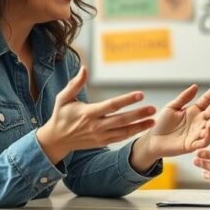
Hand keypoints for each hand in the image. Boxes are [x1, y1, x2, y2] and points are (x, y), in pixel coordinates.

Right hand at [37, 67, 155, 163]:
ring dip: (139, 126)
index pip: (111, 105)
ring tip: (153, 121)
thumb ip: (75, 84)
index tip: (140, 94)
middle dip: (138, 115)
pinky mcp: (102, 142)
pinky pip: (120, 138)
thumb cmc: (60, 115)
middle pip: (121, 120)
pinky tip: (143, 128)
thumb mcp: (63, 98)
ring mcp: (99, 136)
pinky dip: (132, 134)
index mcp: (87, 113)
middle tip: (153, 109)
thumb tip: (84, 68)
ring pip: (123, 132)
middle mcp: (95, 126)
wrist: (56, 139)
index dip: (126, 100)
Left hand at [134, 79, 209, 164]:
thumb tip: (196, 86)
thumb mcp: (172, 107)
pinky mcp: (193, 145)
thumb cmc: (162, 124)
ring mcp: (198, 133)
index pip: (209, 99)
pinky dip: (209, 135)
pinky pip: (204, 141)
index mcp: (195, 111)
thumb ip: (184, 98)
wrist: (152, 140)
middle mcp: (199, 121)